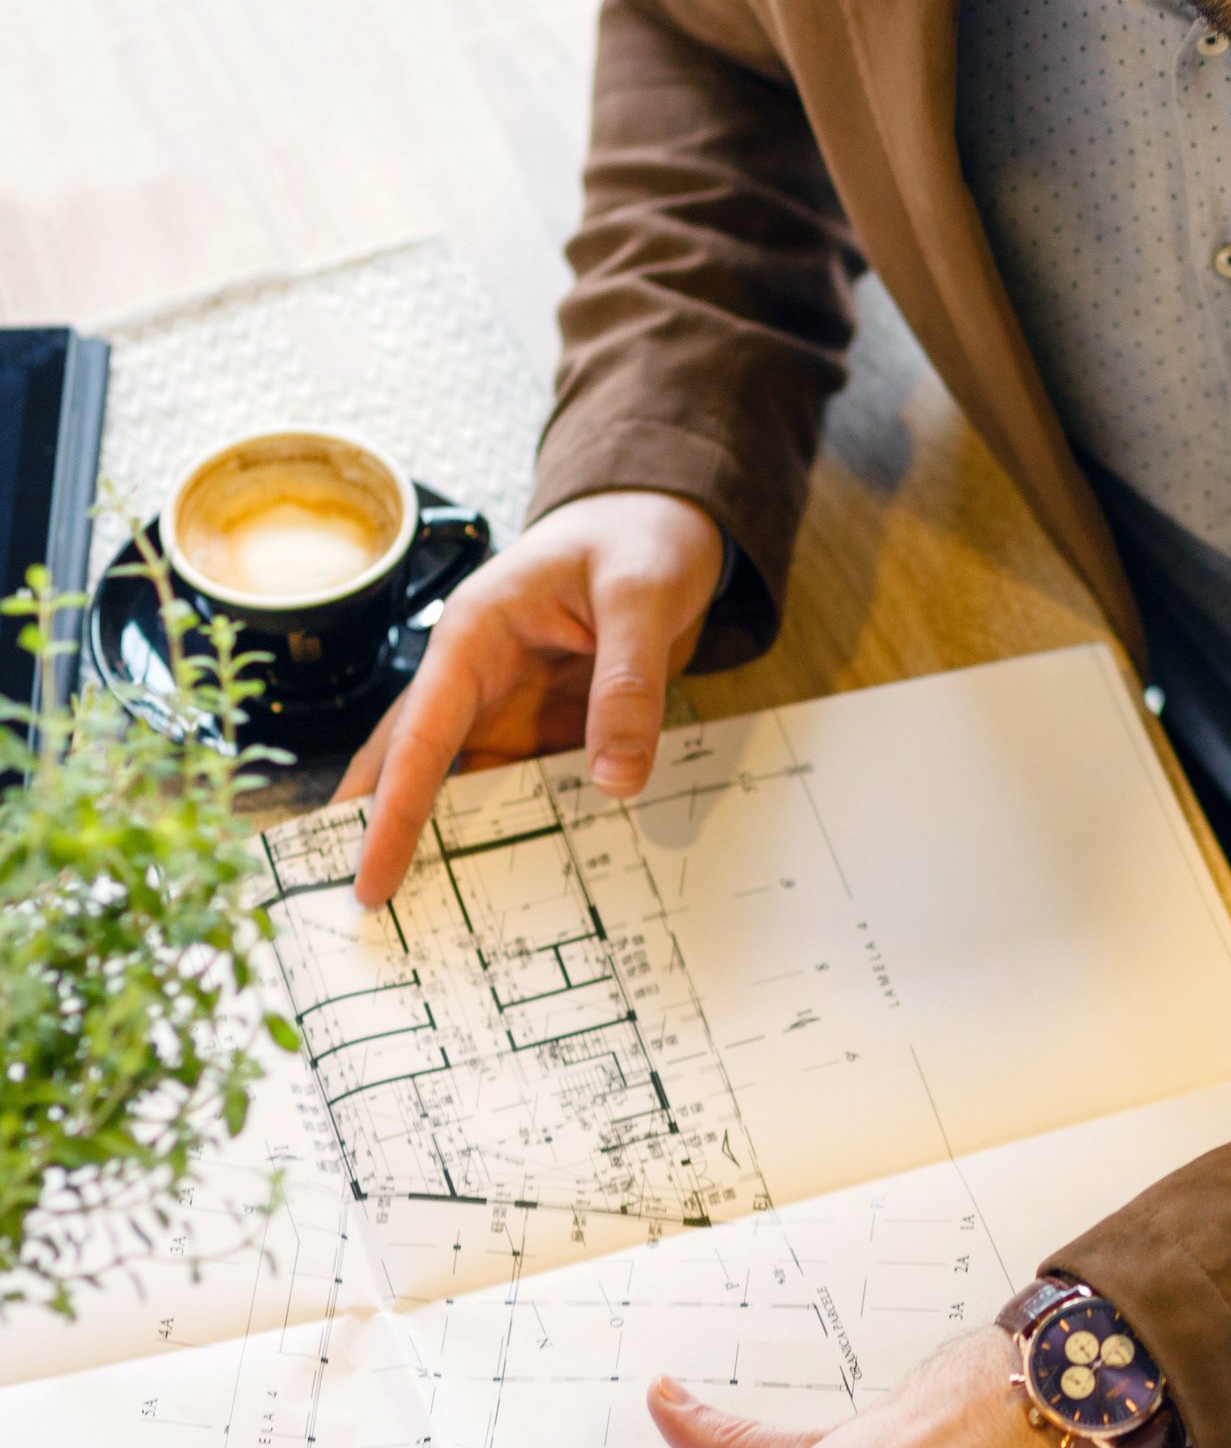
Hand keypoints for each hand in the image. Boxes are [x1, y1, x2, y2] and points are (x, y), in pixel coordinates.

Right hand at [335, 490, 725, 907]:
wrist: (666, 521)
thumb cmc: (639, 540)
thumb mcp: (640, 598)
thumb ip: (627, 683)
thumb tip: (615, 779)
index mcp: (473, 636)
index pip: (420, 736)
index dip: (391, 811)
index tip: (367, 877)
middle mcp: (477, 679)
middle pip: (412, 767)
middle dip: (376, 835)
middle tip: (346, 915)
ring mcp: (509, 709)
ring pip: (461, 788)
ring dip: (441, 848)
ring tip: (413, 925)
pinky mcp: (547, 730)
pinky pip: (524, 790)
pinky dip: (511, 836)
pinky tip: (506, 892)